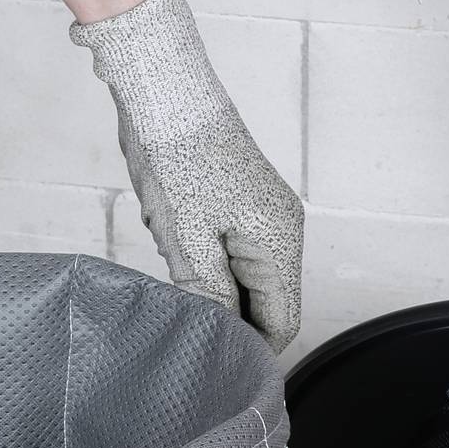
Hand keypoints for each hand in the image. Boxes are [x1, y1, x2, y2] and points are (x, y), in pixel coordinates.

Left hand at [71, 0, 302, 351]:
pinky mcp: (246, 206)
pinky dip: (207, 262)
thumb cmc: (175, 159)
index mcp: (279, 242)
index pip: (282, 323)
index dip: (249, 349)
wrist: (164, 91)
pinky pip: (233, 254)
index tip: (210, 356)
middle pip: (266, 305)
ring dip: (212, 287)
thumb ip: (210, 298)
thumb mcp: (187, 240)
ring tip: (177, 266)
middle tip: (182, 312)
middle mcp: (284, 230)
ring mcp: (267, 216)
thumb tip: (223, 343)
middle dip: (226, 315)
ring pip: (246, 281)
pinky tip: (178, 244)